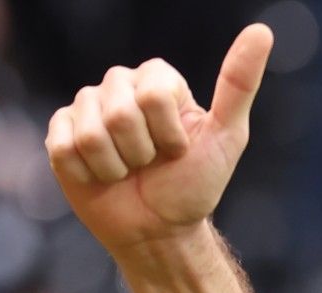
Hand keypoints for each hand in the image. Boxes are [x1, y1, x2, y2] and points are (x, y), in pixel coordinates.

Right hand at [45, 25, 273, 259]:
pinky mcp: (59, 135)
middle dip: (142, 153)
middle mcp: (119, 85)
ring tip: (128, 172)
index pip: (153, 95)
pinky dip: (90, 174)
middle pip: (120, 113)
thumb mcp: (228, 137)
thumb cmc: (194, 185)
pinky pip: (65, 148)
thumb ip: (239, 84)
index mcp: (157, 79)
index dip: (168, 134)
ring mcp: (85, 108)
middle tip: (151, 164)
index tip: (179, 150)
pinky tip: (102, 177)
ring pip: (91, 134)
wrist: (160, 231)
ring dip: (116, 167)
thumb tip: (261, 32)